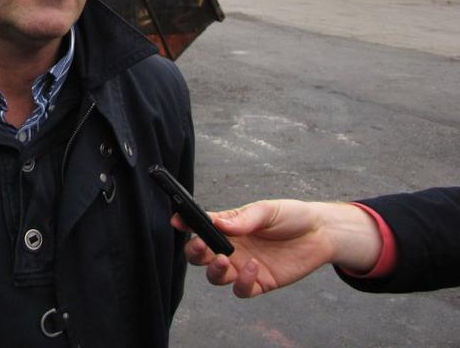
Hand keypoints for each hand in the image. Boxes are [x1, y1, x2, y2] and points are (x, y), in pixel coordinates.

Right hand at [173, 200, 381, 297]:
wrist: (321, 234)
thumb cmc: (291, 216)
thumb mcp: (266, 210)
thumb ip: (243, 219)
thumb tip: (218, 224)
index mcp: (228, 227)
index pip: (200, 226)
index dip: (185, 224)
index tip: (177, 221)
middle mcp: (231, 247)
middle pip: (200, 256)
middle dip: (195, 253)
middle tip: (203, 246)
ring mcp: (243, 266)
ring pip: (216, 277)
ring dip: (215, 270)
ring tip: (225, 259)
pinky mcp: (259, 283)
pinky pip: (241, 289)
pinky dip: (242, 282)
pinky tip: (253, 267)